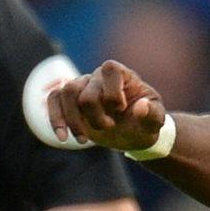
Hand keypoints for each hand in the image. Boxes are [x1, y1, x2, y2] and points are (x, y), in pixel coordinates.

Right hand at [43, 59, 171, 152]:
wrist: (133, 133)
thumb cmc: (145, 122)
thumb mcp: (155, 122)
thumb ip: (152, 114)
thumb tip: (140, 107)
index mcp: (122, 75)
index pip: (110, 70)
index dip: (113, 92)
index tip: (120, 110)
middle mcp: (100, 76)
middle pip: (86, 91)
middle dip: (95, 116)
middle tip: (109, 128)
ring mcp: (83, 86)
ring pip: (67, 92)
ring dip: (74, 120)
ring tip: (84, 140)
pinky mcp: (70, 100)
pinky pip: (54, 99)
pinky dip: (55, 118)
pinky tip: (63, 138)